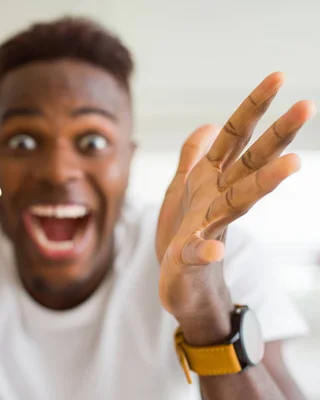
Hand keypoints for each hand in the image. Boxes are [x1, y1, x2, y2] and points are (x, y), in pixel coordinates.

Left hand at [156, 72, 314, 323]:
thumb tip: (209, 125)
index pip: (236, 137)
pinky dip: (203, 249)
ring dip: (264, 184)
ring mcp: (207, 227)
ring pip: (238, 202)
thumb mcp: (185, 187)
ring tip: (292, 165)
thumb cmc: (184, 231)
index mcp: (213, 179)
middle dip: (276, 136)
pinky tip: (211, 247)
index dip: (253, 107)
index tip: (278, 76)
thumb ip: (194, 157)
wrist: (181, 283)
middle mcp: (218, 199)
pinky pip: (197, 252)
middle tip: (307, 106)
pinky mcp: (190, 257)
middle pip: (250, 164)